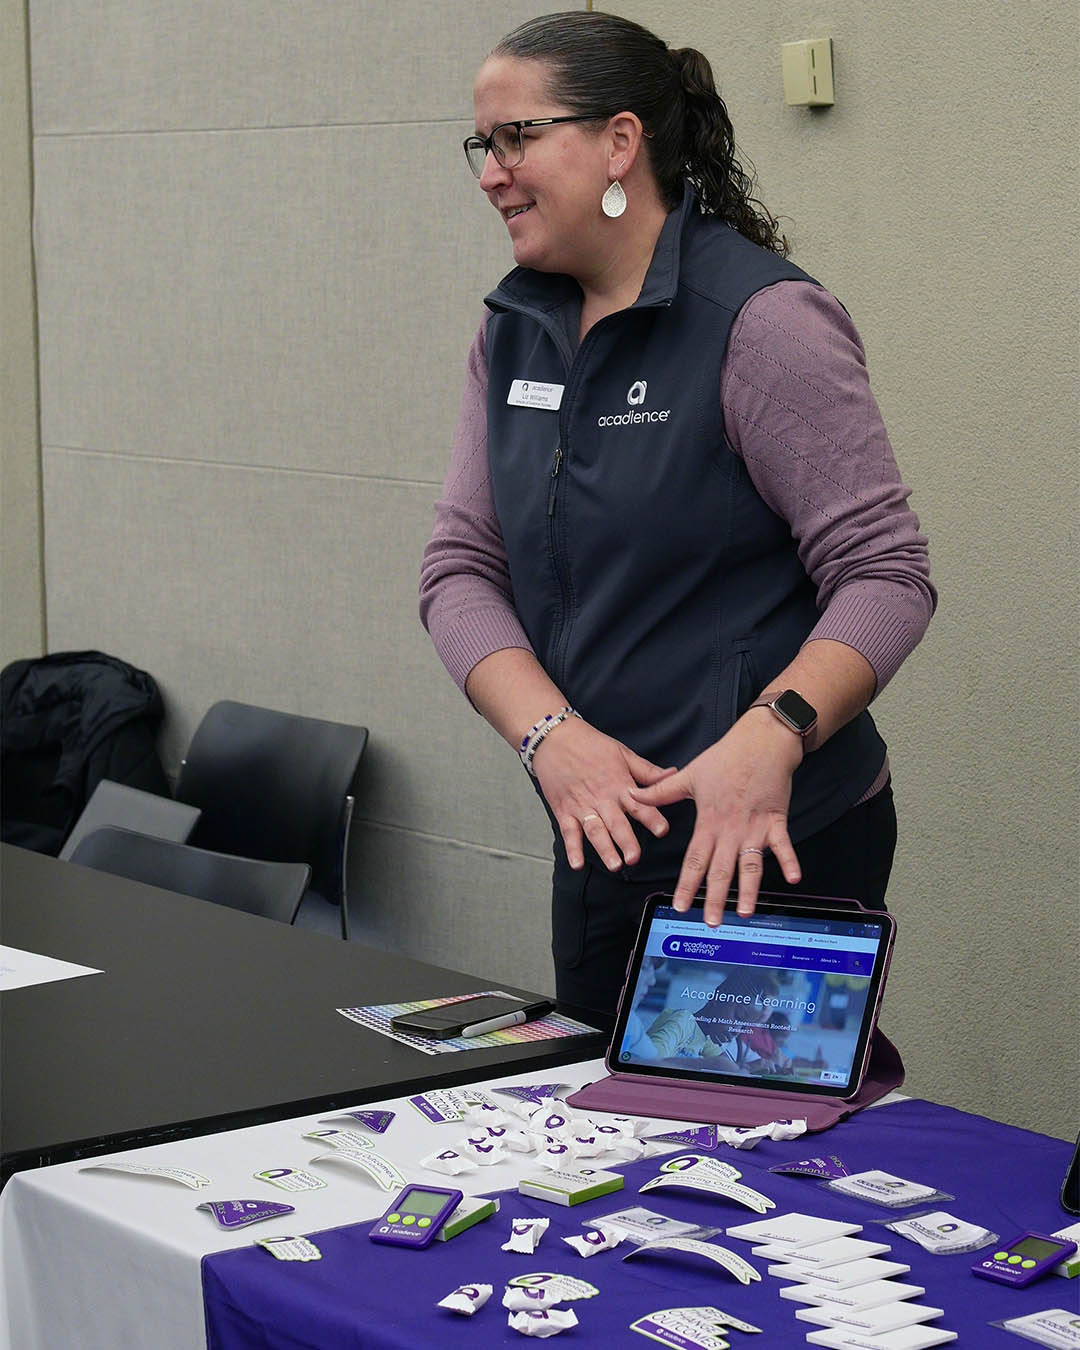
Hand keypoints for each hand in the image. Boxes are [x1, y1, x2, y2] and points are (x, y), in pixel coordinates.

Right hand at [531, 717, 674, 870]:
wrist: (554, 737)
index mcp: (619, 784)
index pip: (639, 803)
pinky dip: (573, 849)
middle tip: (635, 858)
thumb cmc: (589, 744)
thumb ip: (648, 771)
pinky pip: (569, 832)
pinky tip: (577, 863)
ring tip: (614, 864)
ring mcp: (581, 805)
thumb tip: (673, 775)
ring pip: (595, 830)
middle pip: (616, 822)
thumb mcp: (622, 753)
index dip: (651, 817)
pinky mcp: (564, 810)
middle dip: (626, 841)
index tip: (662, 830)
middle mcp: (601, 797)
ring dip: (604, 848)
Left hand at [630, 713, 803, 922]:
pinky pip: (783, 844)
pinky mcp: (776, 820)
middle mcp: (730, 829)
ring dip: (748, 889)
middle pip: (721, 870)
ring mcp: (754, 826)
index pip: (694, 859)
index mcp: (708, 821)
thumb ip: (660, 792)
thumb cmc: (725, 757)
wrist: (761, 742)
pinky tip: (793, 878)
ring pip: (750, 865)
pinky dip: (789, 860)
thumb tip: (631, 795)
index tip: (680, 905)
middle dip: (715, 898)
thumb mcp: (688, 774)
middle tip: (711, 922)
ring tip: (745, 912)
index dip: (687, 884)